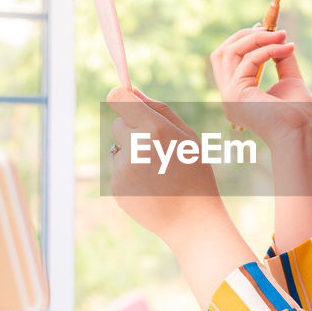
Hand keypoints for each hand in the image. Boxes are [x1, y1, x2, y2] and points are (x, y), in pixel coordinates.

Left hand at [107, 86, 227, 246]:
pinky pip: (118, 170)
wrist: (191, 220)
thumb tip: (131, 90)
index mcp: (155, 129)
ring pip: (117, 148)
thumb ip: (159, 110)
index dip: (121, 98)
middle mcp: (135, 147)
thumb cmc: (195, 173)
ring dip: (130, 154)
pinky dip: (130, 175)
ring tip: (156, 173)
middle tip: (155, 148)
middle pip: (117, 124)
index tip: (124, 101)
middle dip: (131, 130)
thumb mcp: (187, 136)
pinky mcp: (116, 188)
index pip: (119, 100)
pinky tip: (150, 187)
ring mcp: (123, 169)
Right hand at [210, 26, 311, 147]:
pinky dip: (269, 50)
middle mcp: (229, 97)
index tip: (263, 27)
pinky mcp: (236, 94)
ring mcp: (229, 96)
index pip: (227, 61)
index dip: (242, 40)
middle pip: (221, 53)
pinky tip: (287, 48)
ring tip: (282, 36)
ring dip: (258, 39)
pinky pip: (250, 60)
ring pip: (230, 52)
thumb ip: (281, 59)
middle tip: (270, 28)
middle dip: (245, 35)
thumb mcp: (289, 80)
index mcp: (238, 96)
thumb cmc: (300, 116)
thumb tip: (279, 37)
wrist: (302, 134)